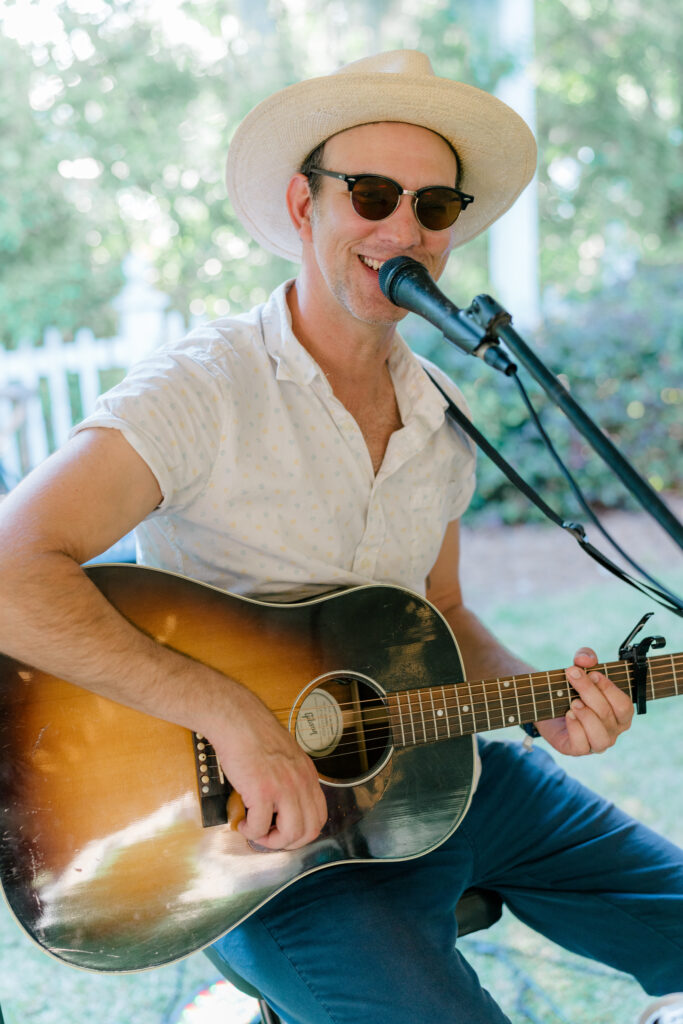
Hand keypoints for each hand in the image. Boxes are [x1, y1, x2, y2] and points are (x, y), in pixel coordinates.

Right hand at [206, 682, 327, 850]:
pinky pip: (259, 827)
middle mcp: (301, 782)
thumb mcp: (286, 756)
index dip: (302, 832)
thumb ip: (291, 778)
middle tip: (270, 836)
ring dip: (270, 841)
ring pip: (290, 834)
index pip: (319, 816)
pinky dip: (250, 831)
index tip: (284, 831)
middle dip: (288, 842)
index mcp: (308, 775)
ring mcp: (283, 787)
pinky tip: (243, 821)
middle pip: (309, 831)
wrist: (237, 720)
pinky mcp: (262, 791)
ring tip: (255, 830)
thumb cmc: (255, 735)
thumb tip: (282, 806)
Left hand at [536, 647, 633, 755]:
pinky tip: (568, 715)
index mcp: (620, 713)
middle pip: (608, 715)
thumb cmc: (571, 687)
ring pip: (600, 736)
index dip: (609, 689)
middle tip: (573, 675)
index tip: (592, 673)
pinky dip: (575, 729)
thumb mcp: (580, 667)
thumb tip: (585, 659)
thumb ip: (585, 657)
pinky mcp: (577, 749)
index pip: (624, 705)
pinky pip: (582, 746)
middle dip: (589, 692)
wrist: (547, 703)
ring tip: (573, 702)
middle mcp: (613, 730)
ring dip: (586, 716)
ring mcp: (597, 742)